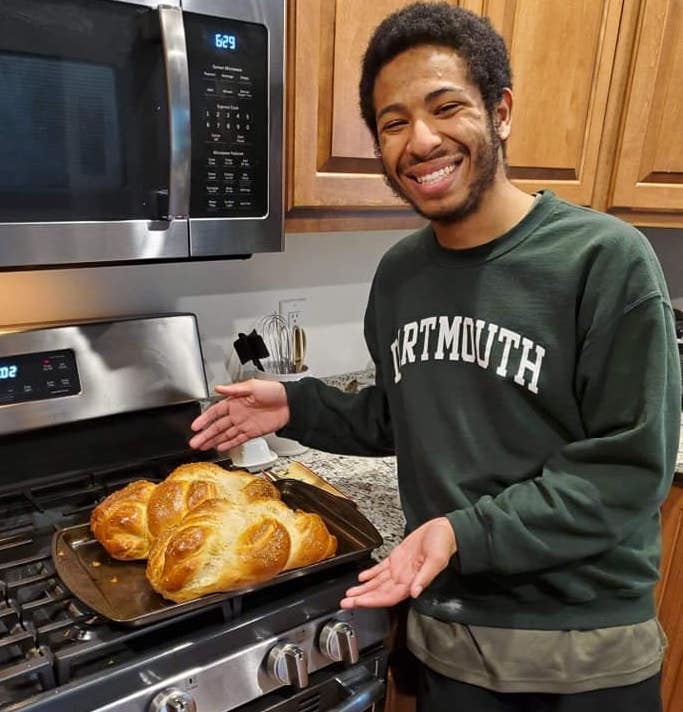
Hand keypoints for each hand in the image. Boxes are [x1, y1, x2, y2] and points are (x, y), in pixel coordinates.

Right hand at [188, 379, 288, 451]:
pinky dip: (229, 444)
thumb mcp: (252, 386)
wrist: (290, 402)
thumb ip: (234, 389)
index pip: (215, 412)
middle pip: (217, 426)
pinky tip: (220, 447)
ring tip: (202, 447)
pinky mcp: (252, 432)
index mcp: (235, 402)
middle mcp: (238, 413)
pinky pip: (238, 439)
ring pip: (225, 434)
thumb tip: (219, 388)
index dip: (204, 419)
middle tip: (194, 442)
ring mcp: (244, 424)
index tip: (195, 426)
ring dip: (213, 441)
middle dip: (205, 434)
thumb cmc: (274, 390)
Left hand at [340, 517, 456, 607]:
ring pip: (377, 583)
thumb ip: (425, 577)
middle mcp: (404, 578)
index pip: (388, 596)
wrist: (444, 530)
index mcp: (412, 580)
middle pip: (379, 593)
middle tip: (345, 602)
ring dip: (363, 589)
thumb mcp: (437, 559)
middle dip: (362, 599)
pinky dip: (370, 574)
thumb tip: (415, 592)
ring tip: (349, 595)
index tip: (359, 603)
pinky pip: (381, 569)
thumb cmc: (443, 544)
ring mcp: (399, 569)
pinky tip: (361, 578)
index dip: (373, 601)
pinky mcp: (397, 558)